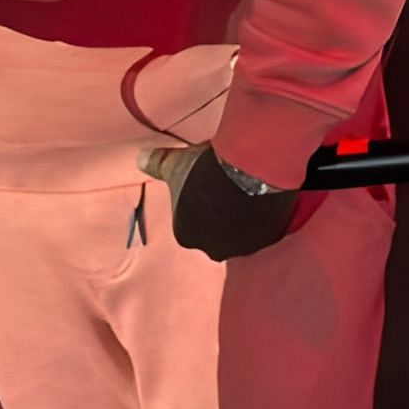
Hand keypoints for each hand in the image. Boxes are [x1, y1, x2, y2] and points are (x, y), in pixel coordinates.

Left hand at [139, 142, 296, 259]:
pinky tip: (264, 195)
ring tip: (249, 187)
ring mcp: (243, 246)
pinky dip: (263, 216)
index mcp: (186, 235)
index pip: (190, 220)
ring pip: (242, 233)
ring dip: (243, 216)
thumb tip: (139, 158)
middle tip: (228, 185)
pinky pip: (265, 229)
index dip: (198, 199)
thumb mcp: (174, 163)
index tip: (208, 182)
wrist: (249, 168)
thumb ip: (155, 164)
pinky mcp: (269, 239)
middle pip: (216, 231)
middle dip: (221, 213)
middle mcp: (213, 249)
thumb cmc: (205, 168)